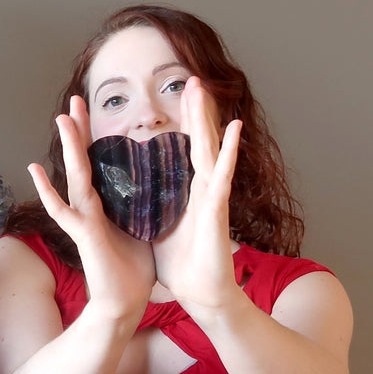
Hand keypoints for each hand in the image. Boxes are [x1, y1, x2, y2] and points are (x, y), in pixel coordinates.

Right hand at [30, 97, 153, 318]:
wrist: (124, 304)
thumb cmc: (133, 272)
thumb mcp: (142, 229)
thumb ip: (140, 207)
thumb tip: (153, 188)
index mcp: (106, 206)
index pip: (99, 163)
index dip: (94, 138)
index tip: (91, 111)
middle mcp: (90, 208)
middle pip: (83, 161)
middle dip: (79, 130)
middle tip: (73, 99)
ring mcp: (83, 220)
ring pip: (74, 176)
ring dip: (69, 148)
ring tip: (61, 119)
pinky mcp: (84, 235)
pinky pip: (62, 209)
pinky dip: (48, 190)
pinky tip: (35, 169)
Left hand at [152, 77, 243, 314]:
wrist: (201, 295)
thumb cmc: (182, 266)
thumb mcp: (159, 229)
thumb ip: (153, 209)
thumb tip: (137, 198)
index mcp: (186, 194)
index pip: (182, 151)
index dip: (181, 125)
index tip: (177, 97)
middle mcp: (201, 190)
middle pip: (196, 143)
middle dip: (194, 111)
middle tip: (192, 78)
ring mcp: (212, 198)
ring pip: (208, 150)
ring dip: (206, 118)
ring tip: (202, 88)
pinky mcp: (216, 212)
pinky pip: (222, 177)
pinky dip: (230, 152)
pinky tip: (235, 128)